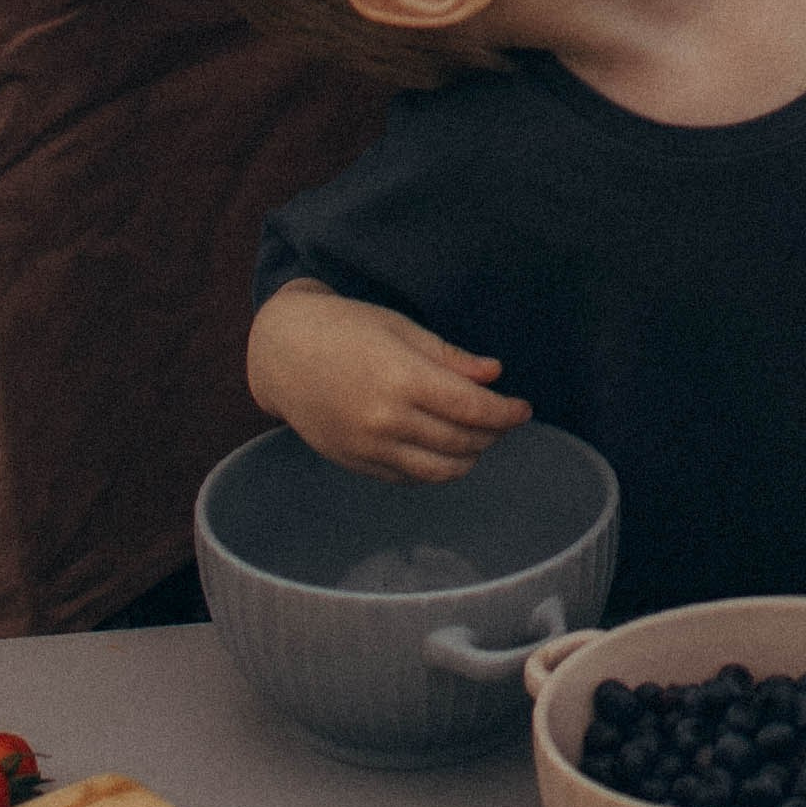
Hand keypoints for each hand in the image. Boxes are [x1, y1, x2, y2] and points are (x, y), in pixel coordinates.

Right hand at [246, 281, 531, 482]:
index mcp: (402, 377)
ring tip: (477, 437)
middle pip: (463, 441)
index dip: (507, 412)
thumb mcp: (400, 328)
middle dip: (493, 433)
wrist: (282, 352)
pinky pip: (410, 478)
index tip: (523, 408)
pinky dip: (437, 470)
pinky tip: (444, 450)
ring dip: (470, 456)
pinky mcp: (356, 463)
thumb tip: (494, 374)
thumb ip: (449, 357)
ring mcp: (369, 446)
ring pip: (441, 470)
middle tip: (502, 419)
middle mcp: (386, 418)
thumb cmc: (345, 328)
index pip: (473, 409)